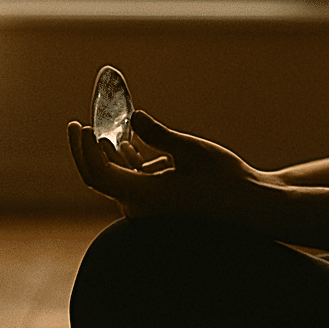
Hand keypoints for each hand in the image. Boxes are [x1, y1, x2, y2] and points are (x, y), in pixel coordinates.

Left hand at [67, 110, 282, 225]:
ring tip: (107, 126)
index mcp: (145, 197)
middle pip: (101, 179)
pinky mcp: (157, 205)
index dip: (85, 149)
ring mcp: (148, 209)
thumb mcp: (192, 150)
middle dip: (89, 150)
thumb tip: (133, 118)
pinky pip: (133, 183)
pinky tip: (131, 144)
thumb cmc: (225, 179)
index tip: (82, 124)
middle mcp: (141, 208)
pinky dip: (129, 162)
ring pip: (117, 179)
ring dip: (110, 153)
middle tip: (78, 124)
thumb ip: (159, 134)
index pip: (99, 174)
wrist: (250, 207)